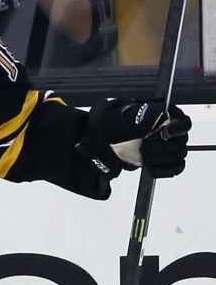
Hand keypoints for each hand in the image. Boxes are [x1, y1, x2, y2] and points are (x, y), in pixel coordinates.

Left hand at [77, 99, 191, 178]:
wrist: (100, 146)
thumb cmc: (109, 127)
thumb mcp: (120, 119)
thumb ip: (141, 117)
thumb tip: (159, 114)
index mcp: (161, 115)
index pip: (183, 122)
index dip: (178, 128)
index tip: (166, 133)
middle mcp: (168, 130)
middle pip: (180, 141)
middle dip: (162, 146)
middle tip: (146, 147)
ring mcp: (167, 146)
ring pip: (177, 155)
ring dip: (161, 158)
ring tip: (144, 157)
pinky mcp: (164, 160)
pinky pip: (175, 167)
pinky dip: (165, 170)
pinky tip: (152, 170)